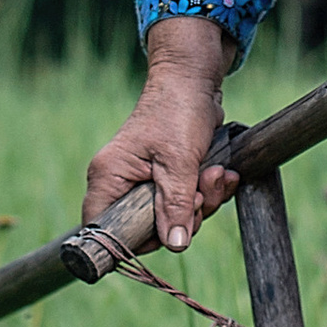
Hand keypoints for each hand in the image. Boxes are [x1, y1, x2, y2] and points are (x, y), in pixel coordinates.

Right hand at [81, 16, 238, 249]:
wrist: (194, 82)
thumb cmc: (178, 111)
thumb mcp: (179, 162)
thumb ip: (175, 205)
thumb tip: (176, 245)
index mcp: (109, 178)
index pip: (105, 229)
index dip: (134, 241)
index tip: (167, 230)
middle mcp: (120, 183)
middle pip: (146, 229)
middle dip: (183, 217)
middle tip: (200, 192)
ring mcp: (143, 182)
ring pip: (171, 218)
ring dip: (201, 202)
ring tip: (216, 174)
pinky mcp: (165, 179)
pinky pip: (185, 203)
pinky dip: (206, 193)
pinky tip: (220, 174)